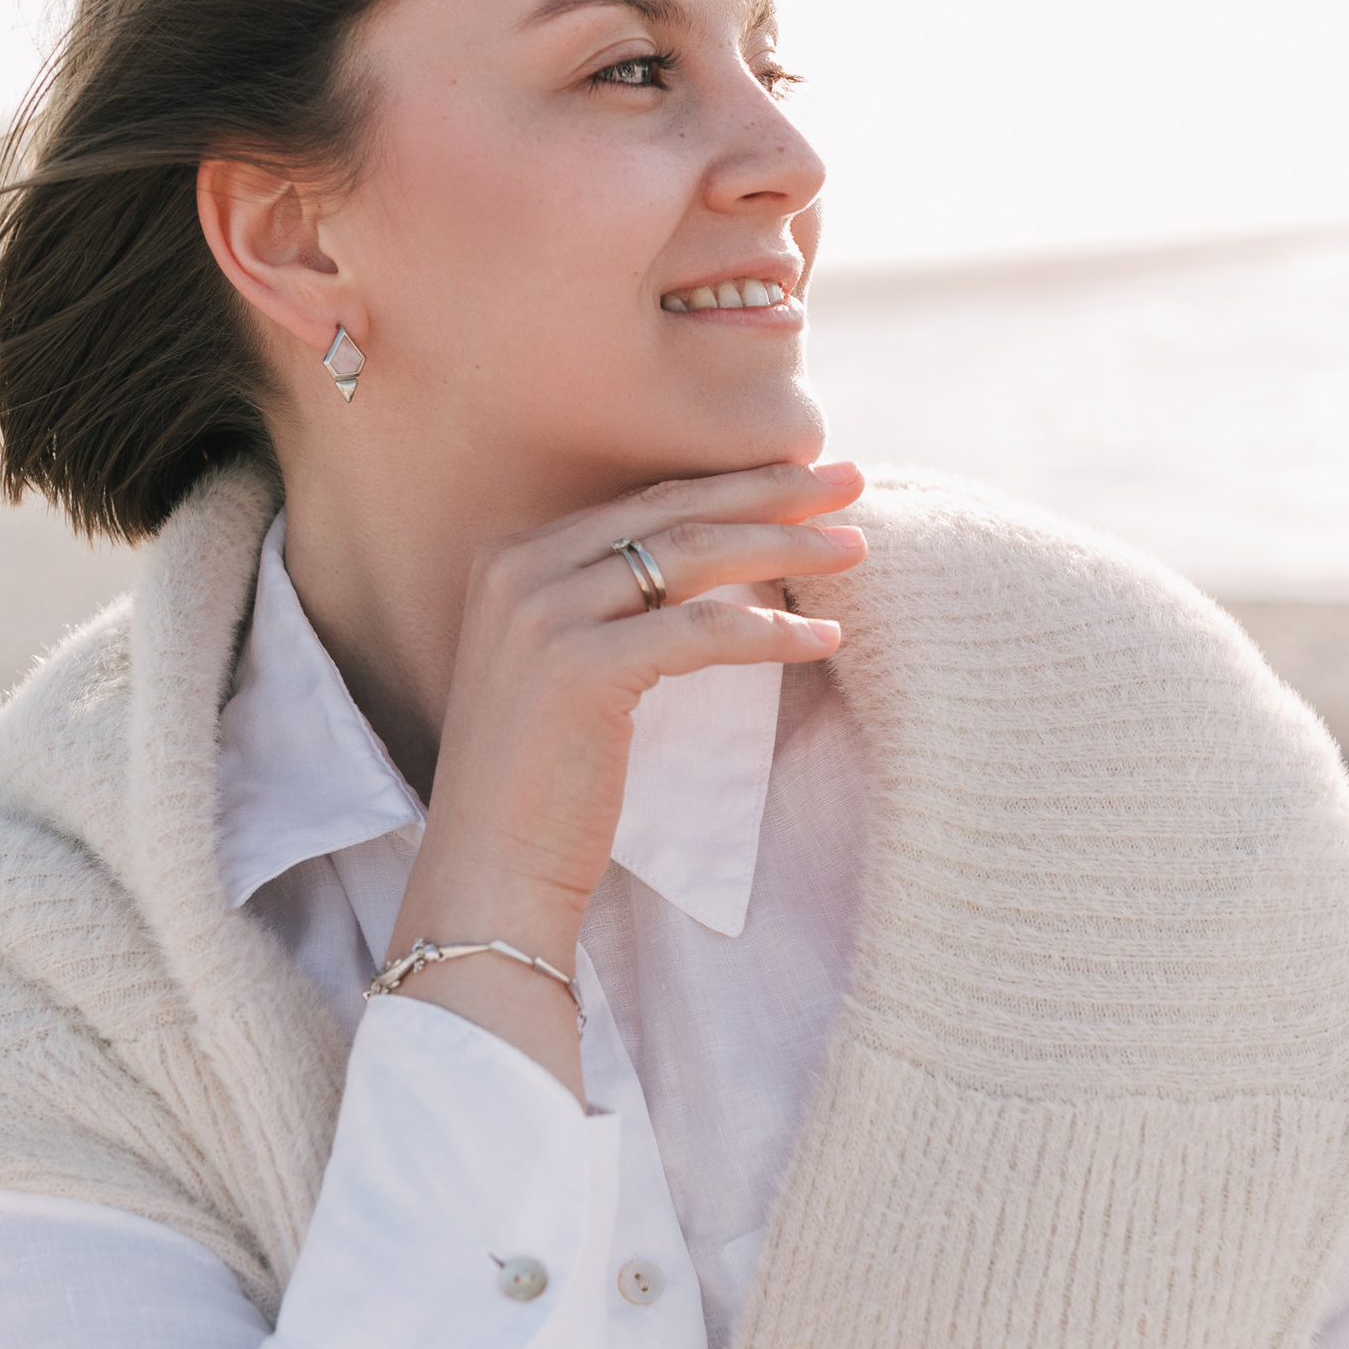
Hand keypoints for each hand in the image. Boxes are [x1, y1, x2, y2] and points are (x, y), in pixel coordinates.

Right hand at [386, 460, 865, 1085]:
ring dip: (785, 546)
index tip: (809, 478)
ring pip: (692, 556)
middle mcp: (519, 570)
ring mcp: (543, 615)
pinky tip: (823, 636)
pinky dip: (770, 631)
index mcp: (514, 558)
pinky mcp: (579, 669)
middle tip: (852, 483)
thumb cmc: (543, 781)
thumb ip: (616, 605)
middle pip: (674, 510)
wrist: (492, 870)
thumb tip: (721, 564)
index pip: (646, 501)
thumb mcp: (569, 666)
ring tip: (855, 548)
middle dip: (773, 491)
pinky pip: (700, 631)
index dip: (735, 484)